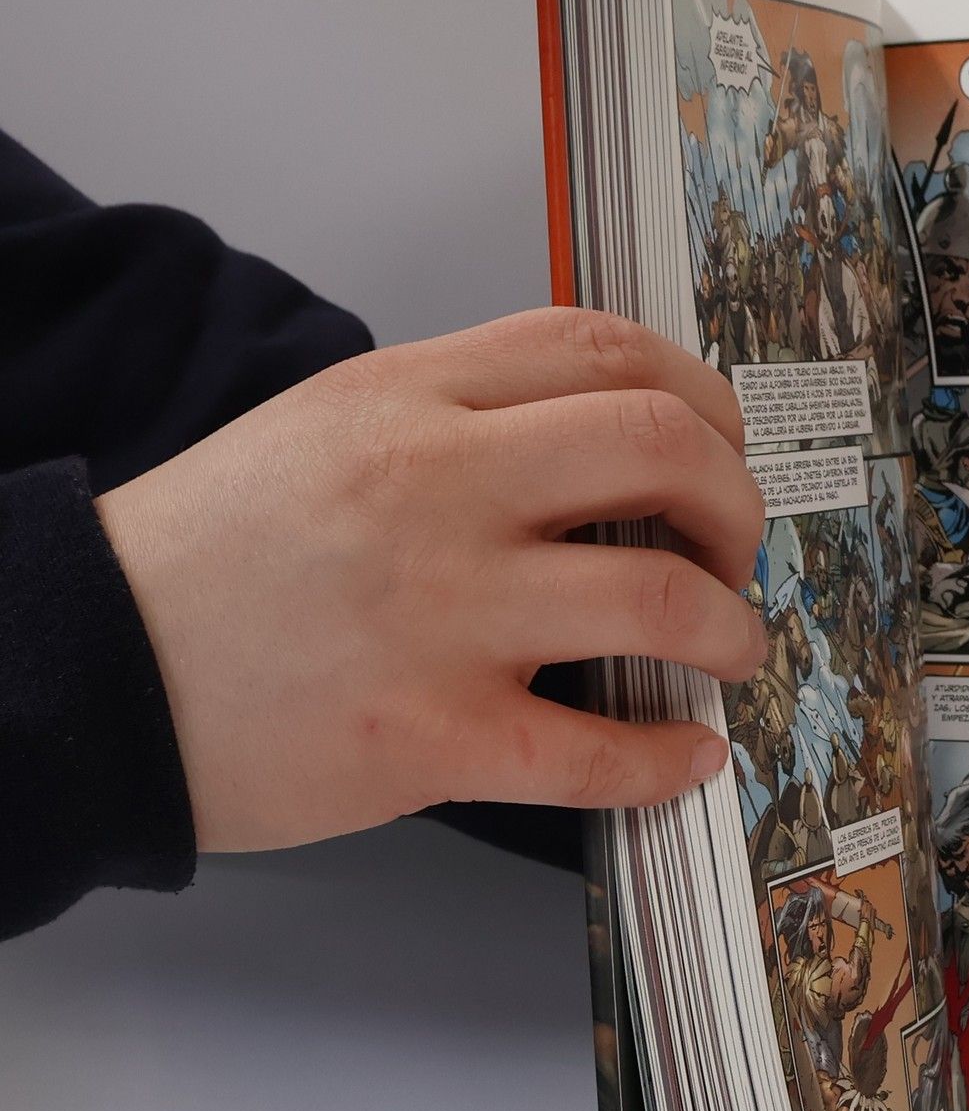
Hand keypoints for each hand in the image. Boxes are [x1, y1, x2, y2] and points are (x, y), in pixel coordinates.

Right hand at [96, 308, 768, 850]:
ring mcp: (440, 614)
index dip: (702, 398)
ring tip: (725, 650)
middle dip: (737, 505)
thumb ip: (459, 418)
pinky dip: (666, 760)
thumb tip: (602, 446)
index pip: (604, 350)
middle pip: (663, 448)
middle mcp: (436, 487)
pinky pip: (595, 752)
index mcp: (409, 399)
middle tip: (732, 552)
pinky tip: (687, 759)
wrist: (91, 668)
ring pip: (658, 600)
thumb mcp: (325, 429)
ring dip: (728, 631)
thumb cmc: (215, 556)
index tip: (720, 448)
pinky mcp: (431, 735)